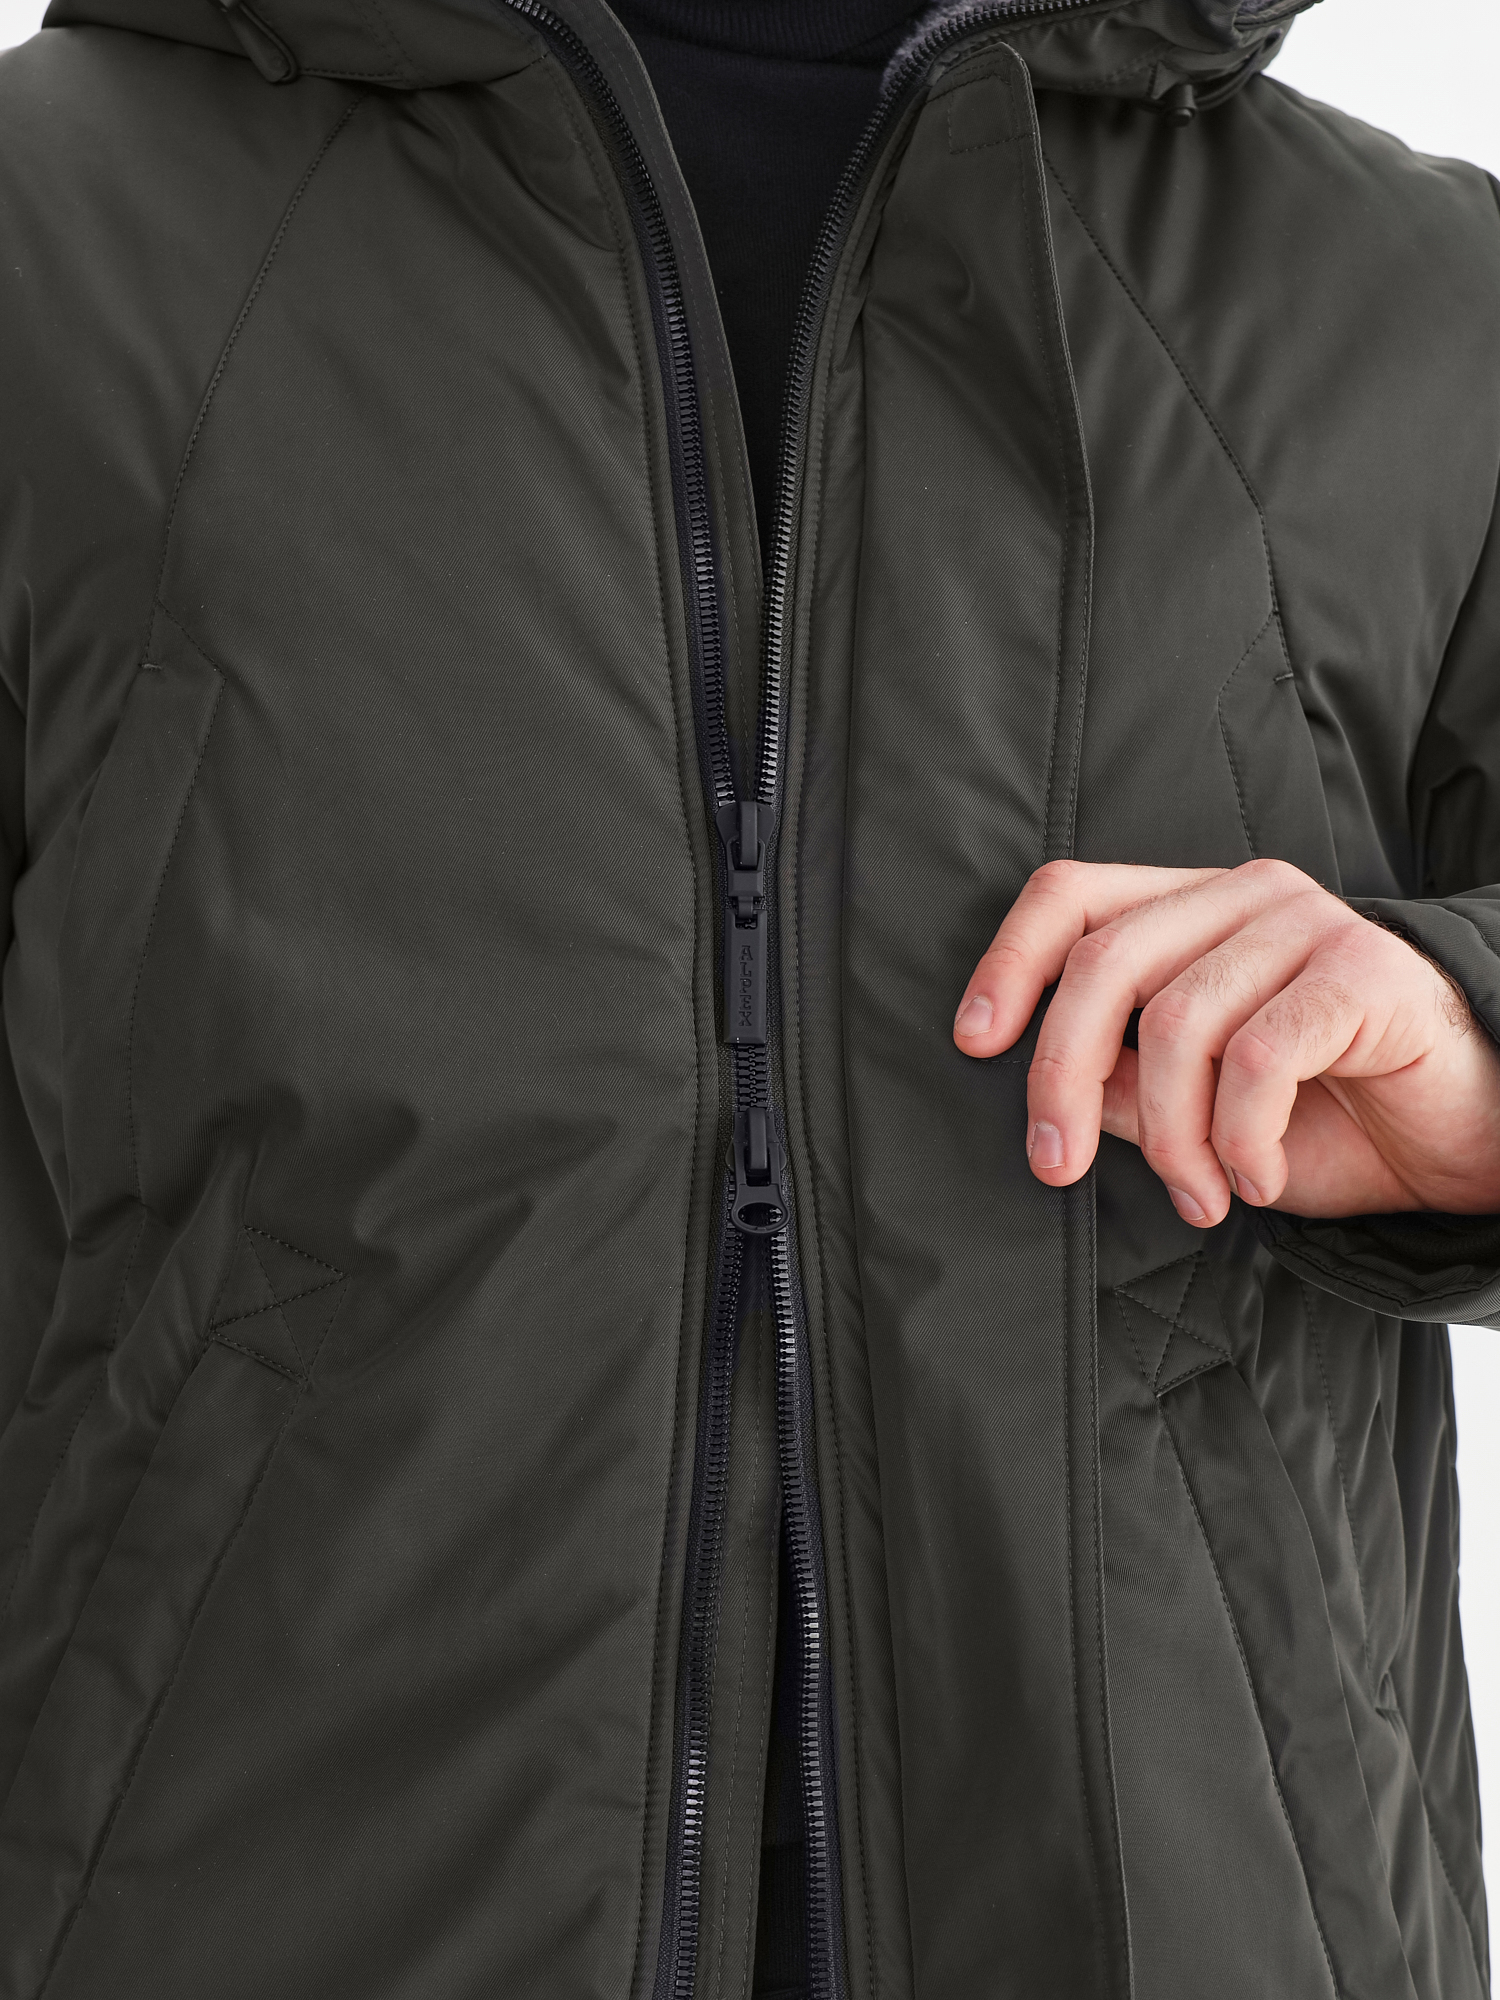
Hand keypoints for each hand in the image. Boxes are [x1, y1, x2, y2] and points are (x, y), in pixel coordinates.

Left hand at [951, 859, 1499, 1224]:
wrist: (1465, 1138)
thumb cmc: (1329, 1119)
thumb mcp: (1196, 1110)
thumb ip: (1120, 1083)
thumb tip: (1050, 1089)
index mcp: (1191, 910)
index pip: (1071, 895)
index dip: (1009, 962)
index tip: (975, 1044)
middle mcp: (1243, 898)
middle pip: (1104, 962)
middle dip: (1058, 1075)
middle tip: (1055, 1169)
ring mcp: (1306, 924)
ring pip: (1177, 1024)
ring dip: (1171, 1137)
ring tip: (1201, 1194)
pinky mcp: (1362, 971)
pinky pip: (1257, 1058)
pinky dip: (1240, 1137)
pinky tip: (1257, 1177)